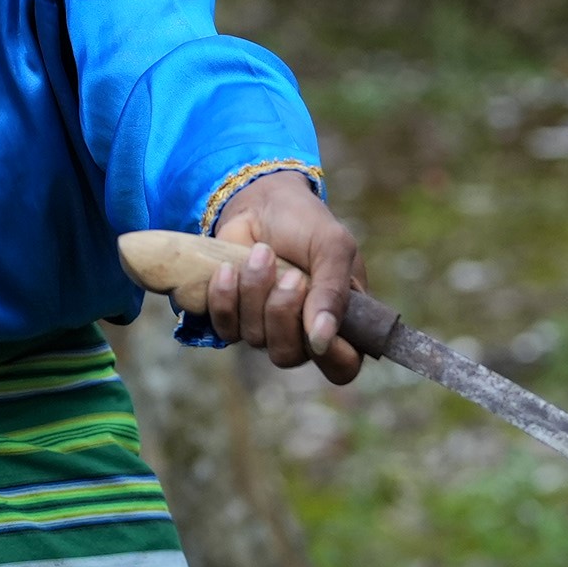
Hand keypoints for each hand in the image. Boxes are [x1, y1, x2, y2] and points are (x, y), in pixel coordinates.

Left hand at [204, 172, 364, 383]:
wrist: (261, 200)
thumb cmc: (305, 223)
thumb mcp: (333, 247)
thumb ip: (334, 293)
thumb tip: (322, 340)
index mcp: (340, 320)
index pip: (343, 366)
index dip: (333, 358)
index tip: (320, 329)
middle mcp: (302, 332)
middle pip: (289, 356)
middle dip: (283, 313)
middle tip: (290, 275)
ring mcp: (265, 327)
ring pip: (255, 338)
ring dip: (255, 292)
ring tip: (262, 253)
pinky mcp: (232, 317)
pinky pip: (224, 327)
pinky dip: (224, 297)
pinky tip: (228, 269)